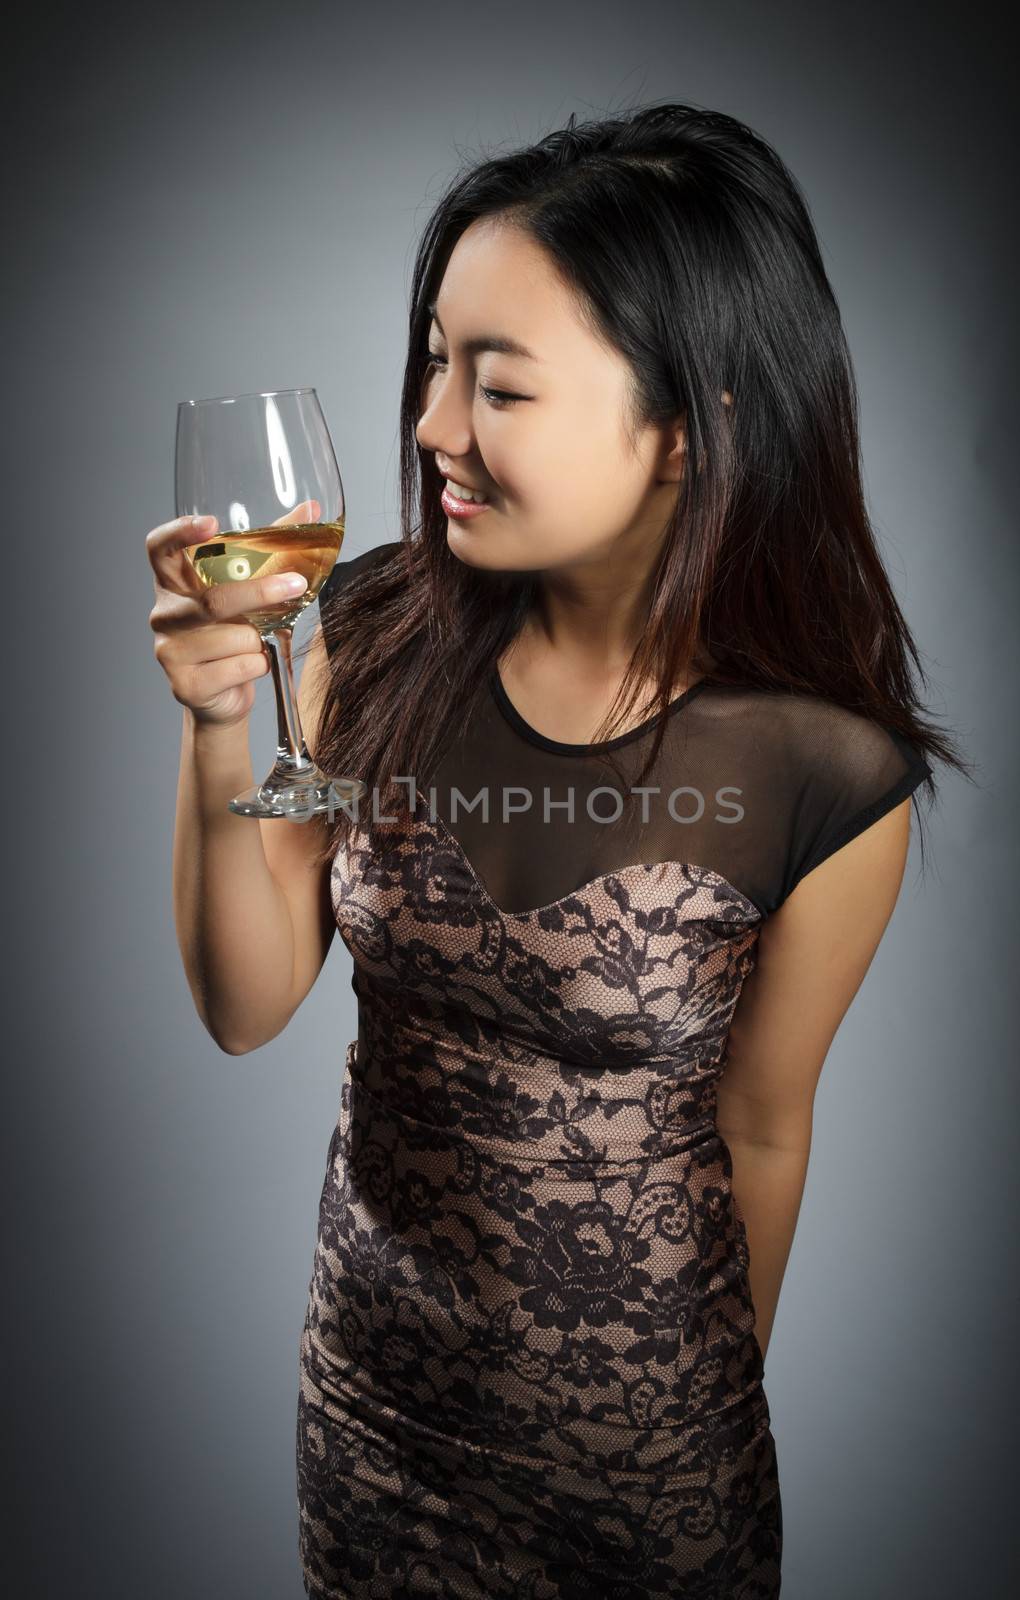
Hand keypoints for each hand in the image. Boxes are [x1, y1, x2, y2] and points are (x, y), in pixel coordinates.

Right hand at [147, 501, 317, 729]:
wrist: (223, 696)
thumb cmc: (235, 633)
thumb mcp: (250, 589)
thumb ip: (274, 549)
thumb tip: (312, 508)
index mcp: (173, 583)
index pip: (159, 548)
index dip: (179, 531)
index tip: (211, 523)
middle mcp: (164, 614)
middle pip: (214, 600)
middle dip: (260, 593)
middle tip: (295, 584)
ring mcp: (169, 651)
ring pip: (236, 637)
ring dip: (260, 641)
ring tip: (253, 645)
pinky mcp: (185, 684)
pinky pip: (241, 667)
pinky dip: (258, 665)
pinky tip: (247, 668)